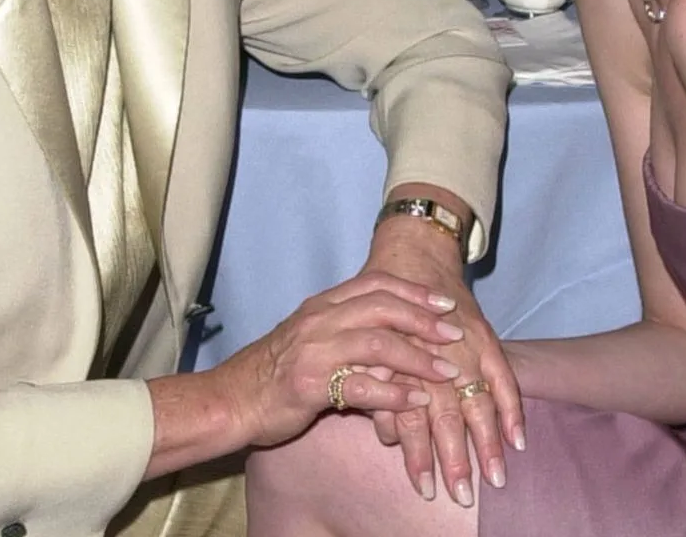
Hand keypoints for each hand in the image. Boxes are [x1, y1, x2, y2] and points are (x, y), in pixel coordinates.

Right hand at [217, 271, 465, 448]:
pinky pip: (361, 386)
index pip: (375, 285)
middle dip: (425, 319)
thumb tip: (393, 337)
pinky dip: (394, 394)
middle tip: (455, 333)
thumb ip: (346, 333)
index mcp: (321, 307)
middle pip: (382, 307)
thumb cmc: (274, 375)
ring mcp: (314, 352)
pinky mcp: (310, 385)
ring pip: (378, 345)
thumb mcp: (310, 341)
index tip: (446, 303)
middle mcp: (319, 321)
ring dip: (418, 358)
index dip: (415, 292)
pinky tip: (416, 401)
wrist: (230, 401)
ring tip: (448, 372)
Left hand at [362, 212, 522, 506]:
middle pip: (446, 414)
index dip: (419, 455)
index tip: (427, 488)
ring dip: (487, 443)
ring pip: (477, 400)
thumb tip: (387, 434)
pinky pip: (503, 376)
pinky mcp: (484, 336)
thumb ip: (381, 389)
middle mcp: (433, 354)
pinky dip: (511, 408)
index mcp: (399, 359)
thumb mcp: (372, 347)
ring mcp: (463, 345)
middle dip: (455, 457)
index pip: (410, 415)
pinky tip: (518, 439)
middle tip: (462, 494)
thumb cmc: (383, 311)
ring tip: (496, 477)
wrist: (411, 257)